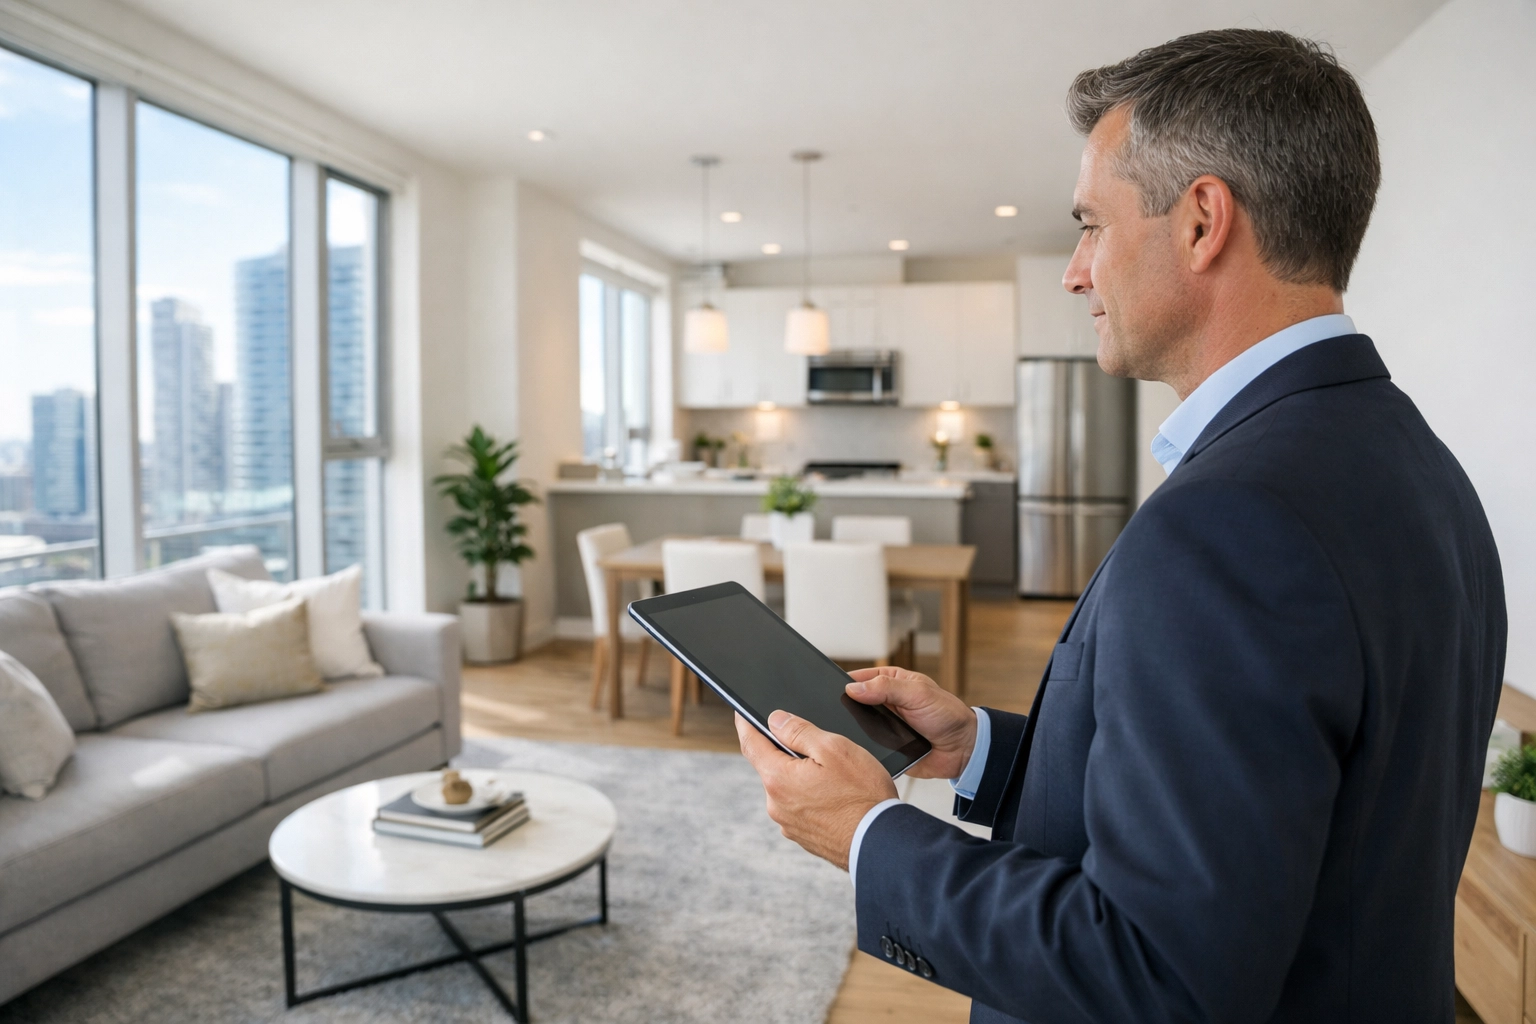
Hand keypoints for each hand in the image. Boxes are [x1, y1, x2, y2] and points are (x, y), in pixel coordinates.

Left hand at [735, 711, 896, 869]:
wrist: (881, 842)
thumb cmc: (862, 795)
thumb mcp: (834, 749)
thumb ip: (799, 731)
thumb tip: (774, 720)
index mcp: (778, 778)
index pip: (750, 743)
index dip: (745, 724)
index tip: (742, 712)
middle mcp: (776, 804)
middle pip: (772, 765)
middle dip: (788, 752)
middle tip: (818, 747)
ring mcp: (789, 824)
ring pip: (789, 787)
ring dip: (803, 777)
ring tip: (837, 778)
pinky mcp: (804, 836)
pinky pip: (801, 807)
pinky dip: (813, 797)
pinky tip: (837, 797)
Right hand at [845, 667, 977, 779]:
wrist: (962, 750)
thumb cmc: (947, 716)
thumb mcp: (918, 693)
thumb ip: (887, 688)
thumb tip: (853, 688)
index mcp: (891, 683)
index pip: (859, 679)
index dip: (845, 682)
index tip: (829, 687)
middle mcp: (884, 704)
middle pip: (854, 704)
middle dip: (846, 709)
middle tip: (833, 714)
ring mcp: (883, 726)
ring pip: (857, 728)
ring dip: (853, 731)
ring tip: (843, 734)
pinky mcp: (884, 748)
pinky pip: (866, 749)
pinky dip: (862, 750)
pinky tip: (857, 752)